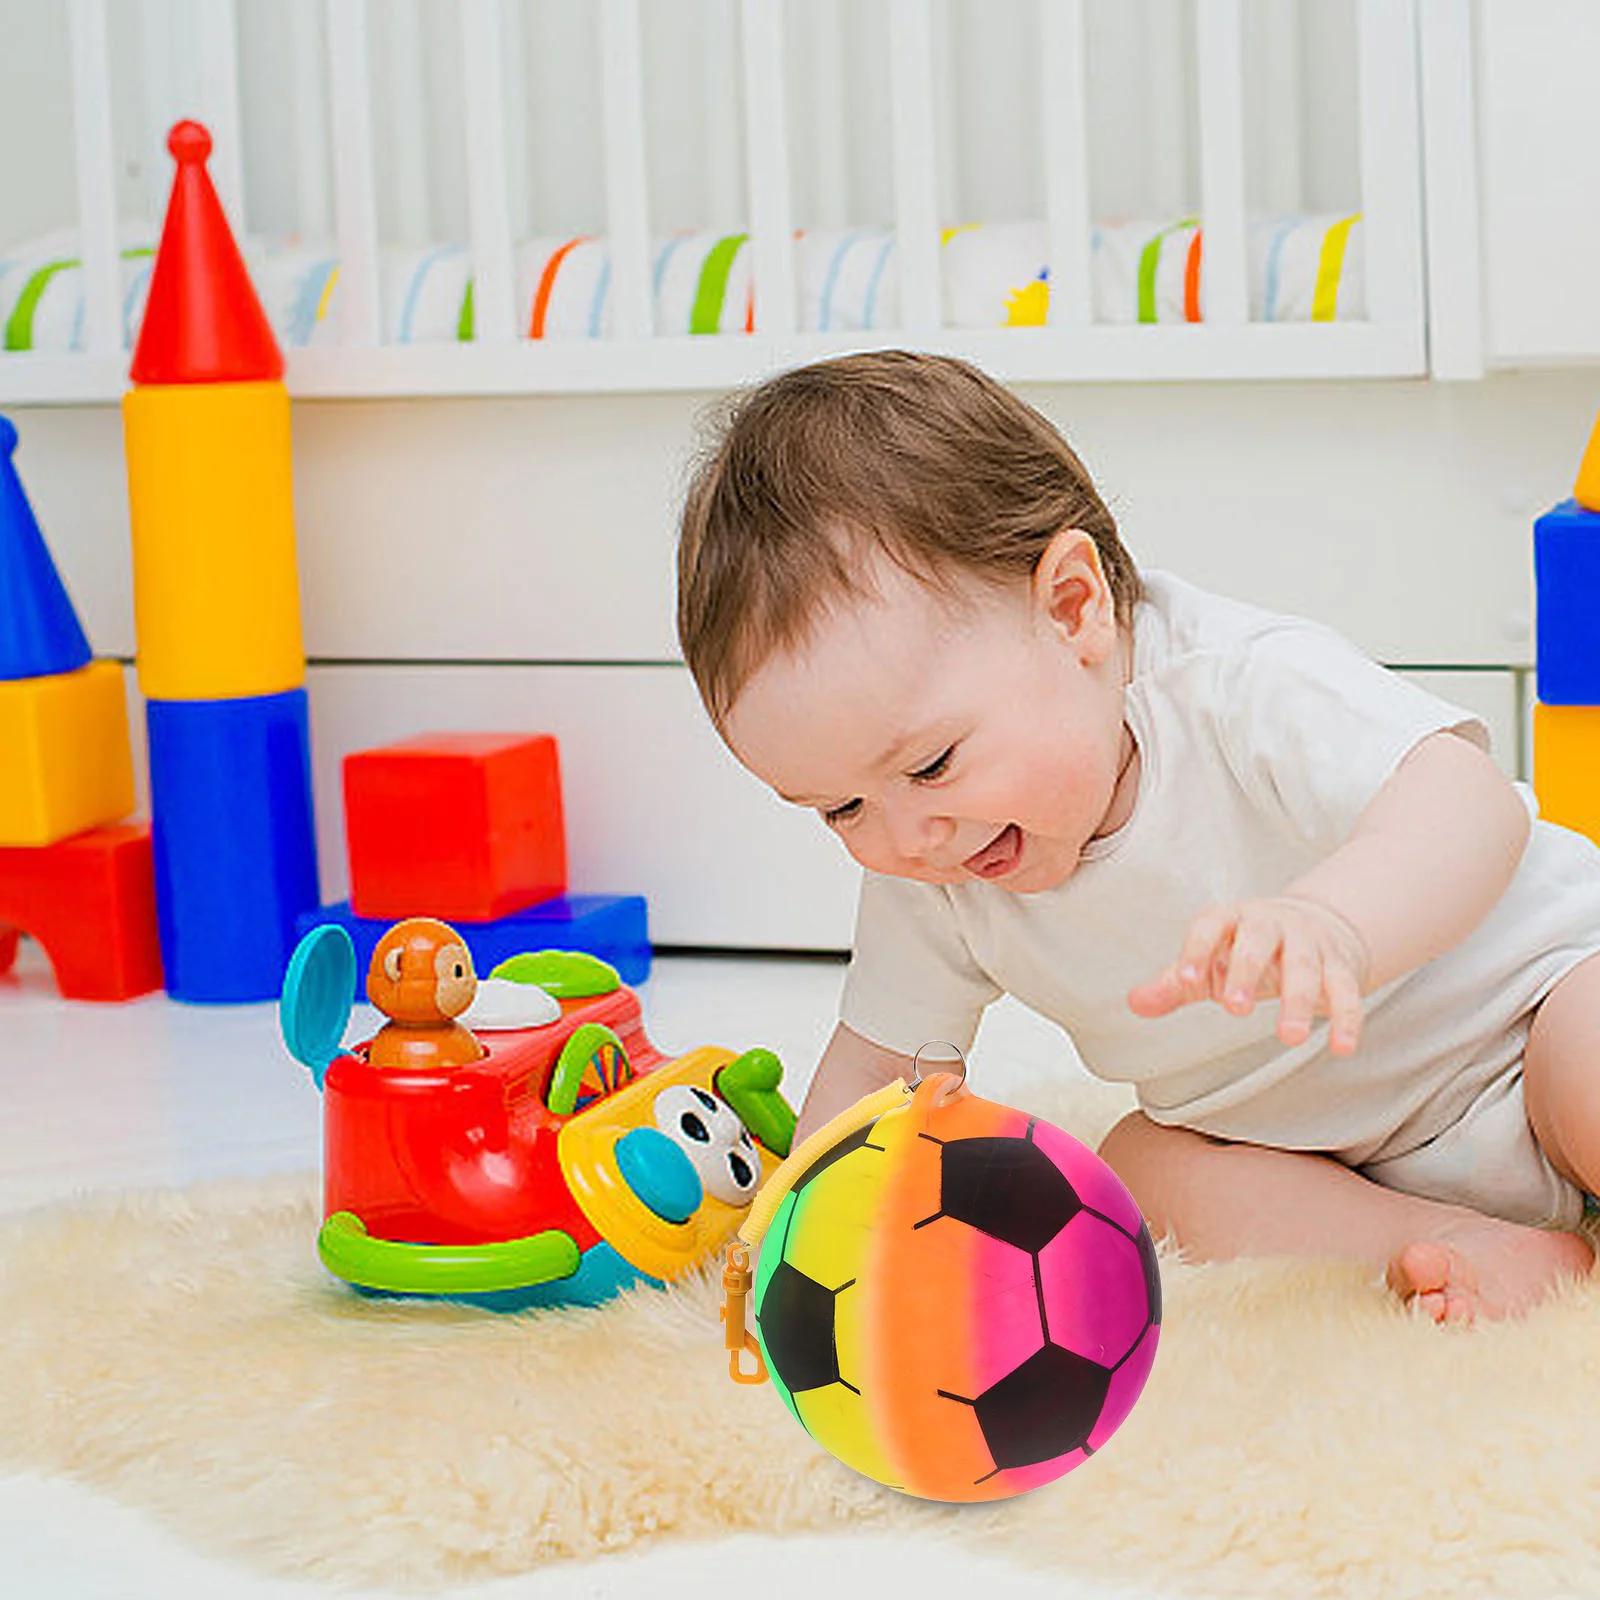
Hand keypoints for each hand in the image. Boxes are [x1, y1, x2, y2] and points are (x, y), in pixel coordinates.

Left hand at [1126, 895, 1370, 1054]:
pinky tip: (1342, 1047)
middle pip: (1259, 940)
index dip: (1198, 950)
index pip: (1210, 925)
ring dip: (1299, 1001)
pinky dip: (1347, 1017)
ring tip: (1289, 1038)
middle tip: (1234, 1009)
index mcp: (1231, 919)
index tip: (1187, 980)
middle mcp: (1271, 923)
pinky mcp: (1341, 965)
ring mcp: (1309, 943)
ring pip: (1306, 966)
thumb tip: (1135, 1002)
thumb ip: (1175, 983)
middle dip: (1247, 971)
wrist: (1314, 924)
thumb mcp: (1210, 960)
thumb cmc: (1245, 948)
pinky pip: (1347, 989)